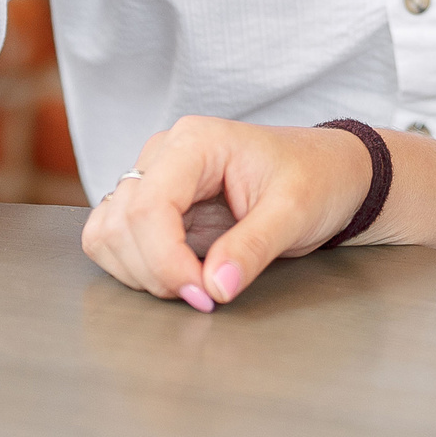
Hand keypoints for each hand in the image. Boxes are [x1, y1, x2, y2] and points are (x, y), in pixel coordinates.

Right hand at [80, 117, 372, 309]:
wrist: (328, 172)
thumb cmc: (316, 177)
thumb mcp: (295, 212)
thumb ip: (253, 248)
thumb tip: (214, 287)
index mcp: (196, 141)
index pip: (149, 206)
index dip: (166, 261)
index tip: (203, 294)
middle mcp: (164, 153)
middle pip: (121, 222)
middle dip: (155, 272)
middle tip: (205, 295)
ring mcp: (154, 178)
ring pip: (107, 232)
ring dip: (139, 272)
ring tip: (192, 285)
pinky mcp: (153, 205)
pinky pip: (114, 239)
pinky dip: (135, 268)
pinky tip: (177, 276)